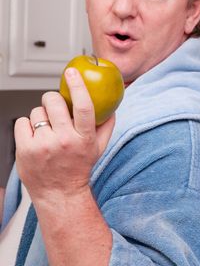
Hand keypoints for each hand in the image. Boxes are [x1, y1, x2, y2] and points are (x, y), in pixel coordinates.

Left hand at [14, 68, 113, 202]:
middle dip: (53, 99)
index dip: (78, 85)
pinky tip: (35, 137)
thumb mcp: (99, 147)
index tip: (72, 72)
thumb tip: (111, 105)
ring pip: (36, 112)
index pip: (84, 106)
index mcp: (84, 138)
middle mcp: (64, 141)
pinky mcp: (25, 149)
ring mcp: (43, 145)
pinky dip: (27, 126)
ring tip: (46, 130)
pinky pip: (21, 122)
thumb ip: (106, 125)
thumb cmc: (79, 168)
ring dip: (41, 116)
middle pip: (54, 102)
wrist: (59, 193)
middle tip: (55, 106)